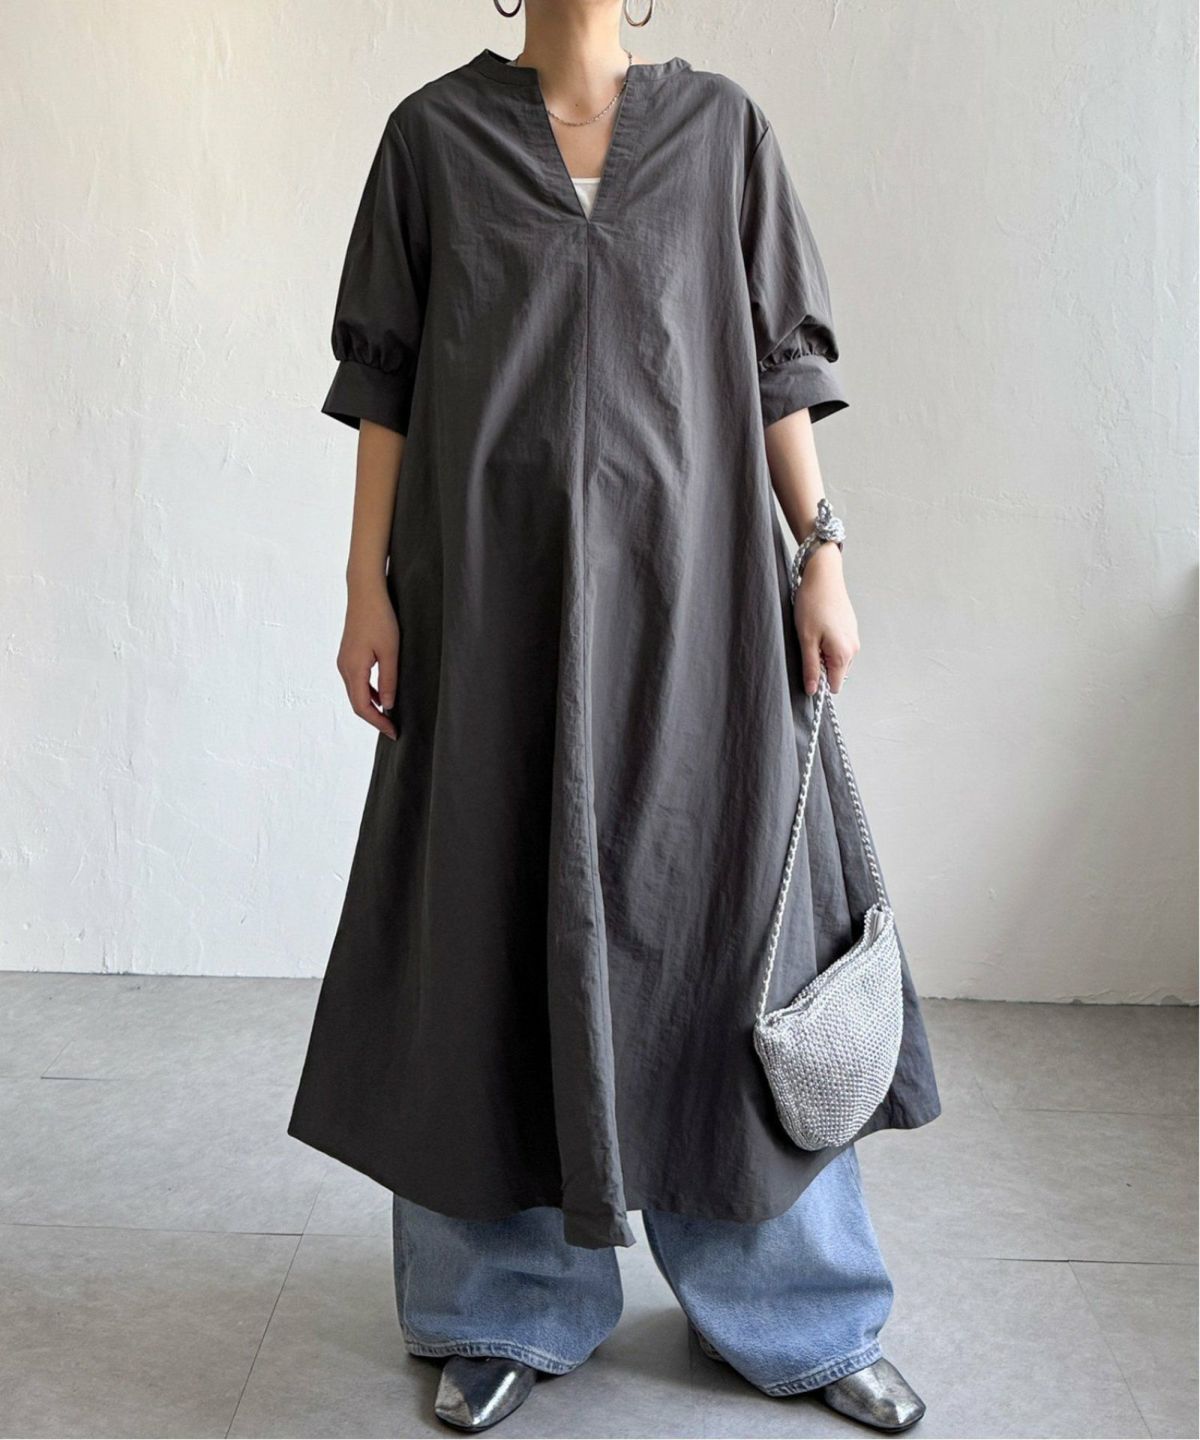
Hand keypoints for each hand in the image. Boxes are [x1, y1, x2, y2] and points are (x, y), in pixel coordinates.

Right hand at [338, 577, 400, 739]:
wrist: (365, 592)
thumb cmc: (380, 618)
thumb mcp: (390, 652)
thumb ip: (389, 680)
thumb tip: (388, 706)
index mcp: (353, 669)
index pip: (362, 706)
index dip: (378, 722)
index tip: (393, 732)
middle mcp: (344, 668)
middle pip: (357, 703)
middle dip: (374, 718)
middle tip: (393, 729)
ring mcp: (344, 661)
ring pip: (356, 693)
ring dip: (372, 706)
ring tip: (390, 716)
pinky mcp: (349, 655)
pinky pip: (357, 681)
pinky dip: (369, 693)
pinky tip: (384, 695)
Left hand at [793, 543, 859, 695]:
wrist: (823, 576)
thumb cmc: (813, 604)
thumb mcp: (806, 640)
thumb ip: (810, 667)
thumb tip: (812, 690)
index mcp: (844, 654)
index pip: (834, 685)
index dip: (818, 682)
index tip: (807, 668)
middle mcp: (853, 648)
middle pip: (836, 673)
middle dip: (821, 667)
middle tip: (808, 646)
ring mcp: (854, 637)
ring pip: (837, 659)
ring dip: (823, 654)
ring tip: (812, 635)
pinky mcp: (850, 628)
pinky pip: (839, 646)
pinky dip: (828, 643)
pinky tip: (819, 627)